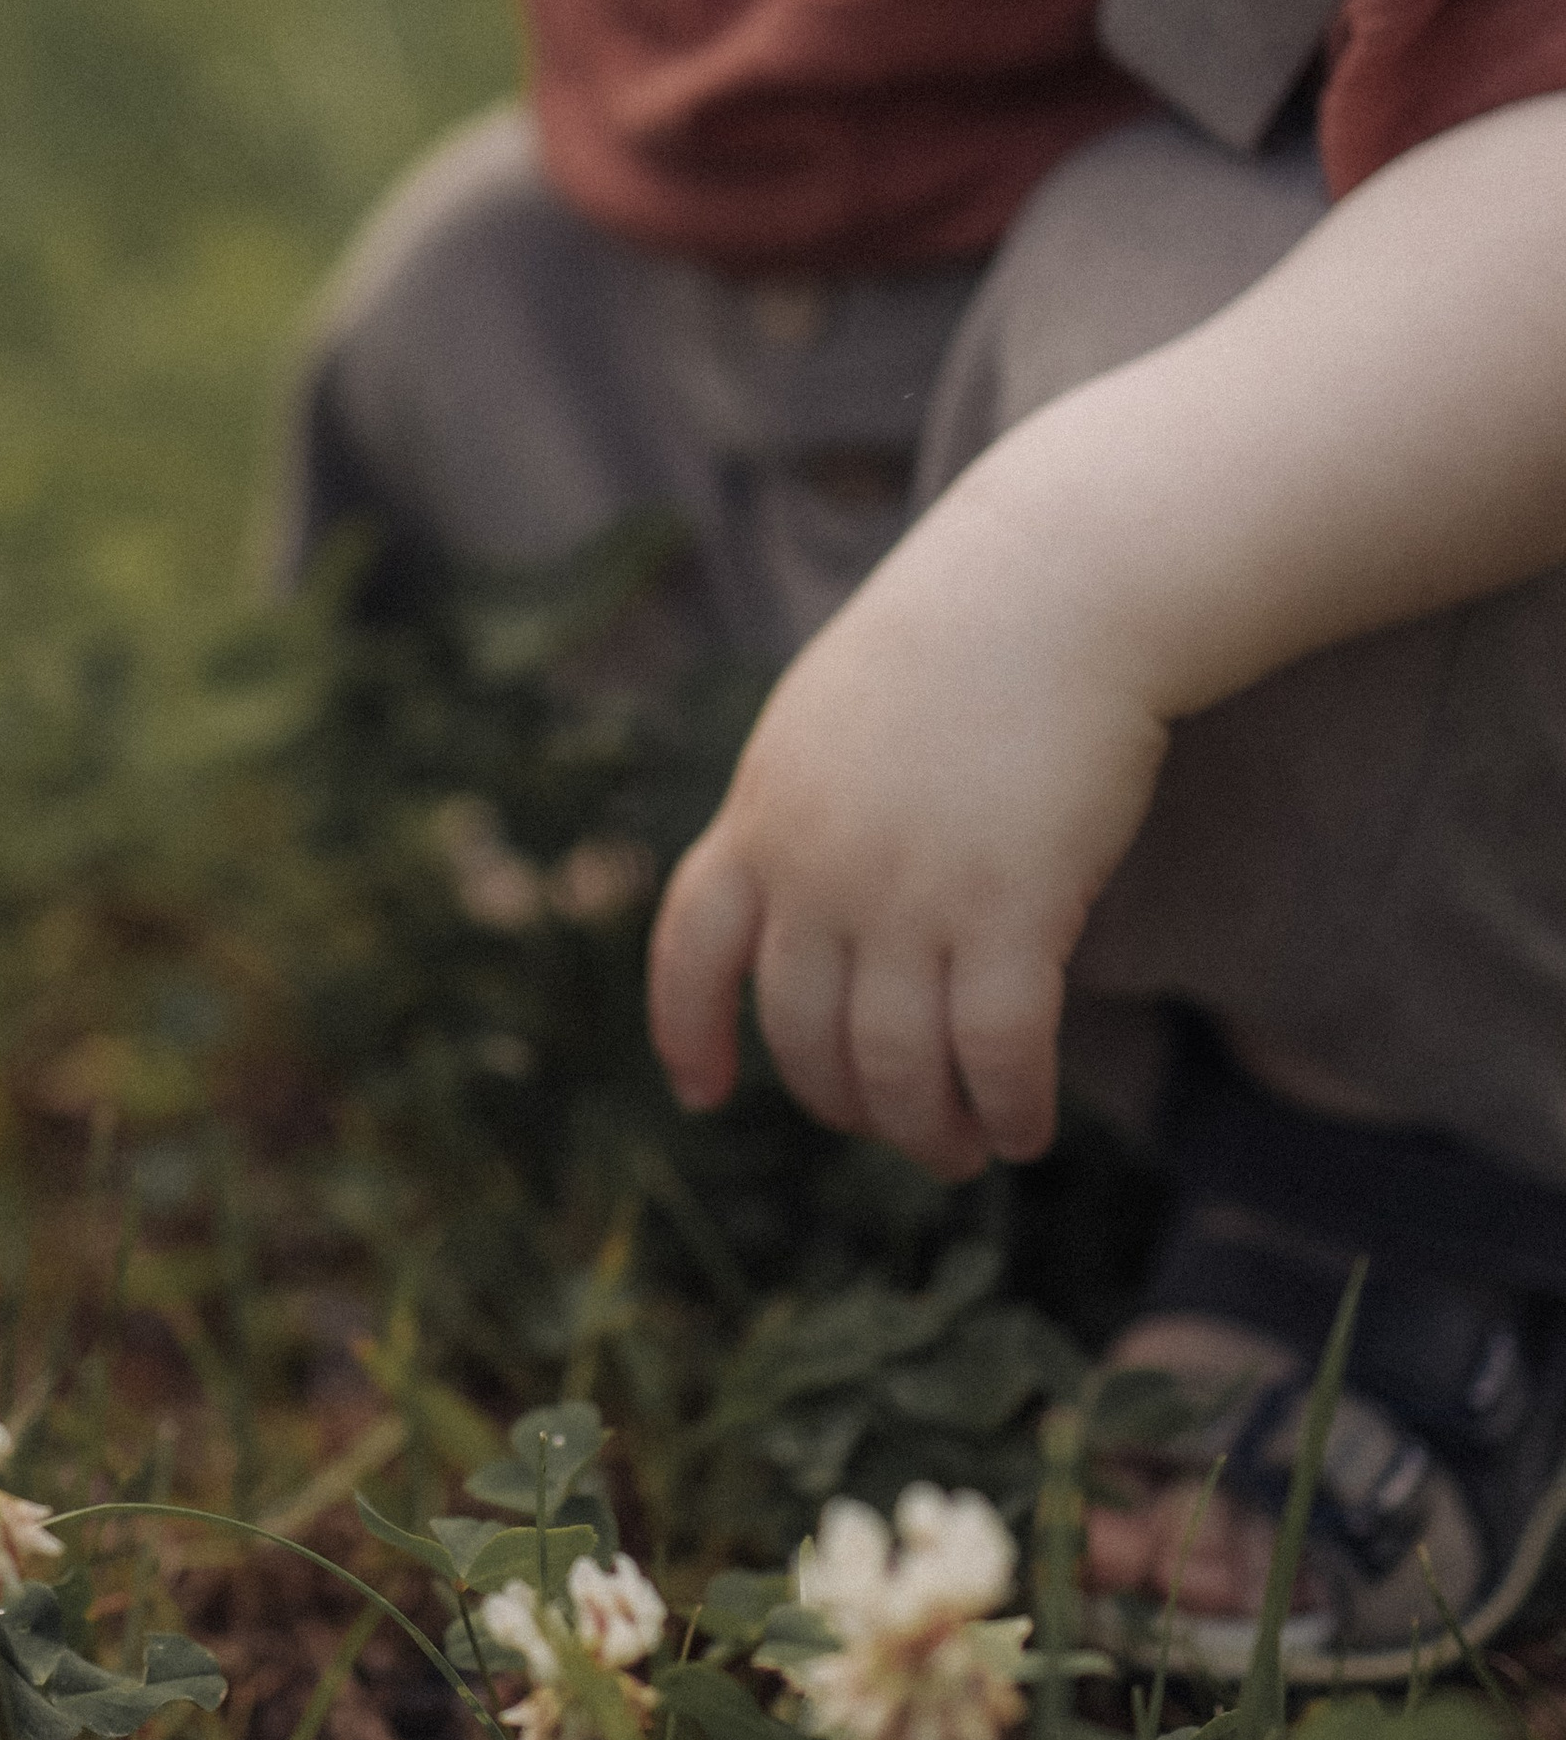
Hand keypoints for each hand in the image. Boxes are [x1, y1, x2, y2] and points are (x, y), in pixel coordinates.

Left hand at [646, 537, 1170, 1176]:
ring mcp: (907, 896)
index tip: (704, 1091)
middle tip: (901, 1131)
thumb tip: (804, 916)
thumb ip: (798, 817)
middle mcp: (818, 871)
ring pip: (896, 1065)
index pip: (689, 951)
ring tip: (961, 1150)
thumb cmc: (954, 644)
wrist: (1052, 589)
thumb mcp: (824, 725)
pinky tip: (1026, 1129)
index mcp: (760, 820)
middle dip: (847, 1104)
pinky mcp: (1009, 910)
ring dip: (928, 1130)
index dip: (687, 1031)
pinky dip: (1009, 1106)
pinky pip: (997, 1051)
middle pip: (804, 1037)